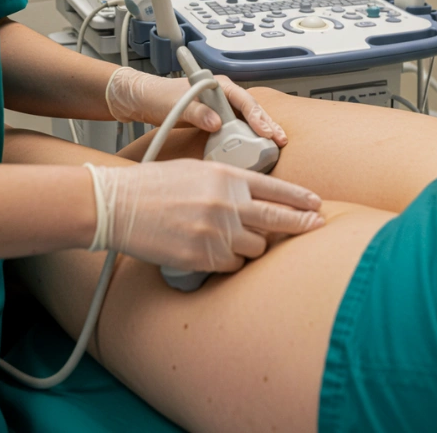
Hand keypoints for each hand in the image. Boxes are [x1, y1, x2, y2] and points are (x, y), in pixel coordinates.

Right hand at [85, 160, 323, 272]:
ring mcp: (215, 232)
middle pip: (277, 220)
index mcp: (226, 177)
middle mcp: (226, 204)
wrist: (119, 204)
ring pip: (256, 248)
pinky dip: (231, 263)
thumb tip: (256, 196)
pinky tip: (218, 254)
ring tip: (238, 240)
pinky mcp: (202, 257)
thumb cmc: (154, 184)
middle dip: (302, 225)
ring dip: (254, 246)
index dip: (300, 199)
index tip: (315, 206)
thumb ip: (230, 182)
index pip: (277, 189)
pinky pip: (233, 266)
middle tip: (317, 227)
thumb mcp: (198, 170)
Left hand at [106, 67, 287, 146]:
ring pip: (246, 121)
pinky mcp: (215, 121)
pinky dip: (246, 139)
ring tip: (274, 147)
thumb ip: (196, 112)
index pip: (244, 99)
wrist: (141, 100)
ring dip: (260, 133)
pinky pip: (235, 129)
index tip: (266, 130)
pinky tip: (253, 150)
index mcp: (218, 85)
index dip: (257, 115)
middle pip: (251, 110)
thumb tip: (216, 123)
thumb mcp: (176, 105)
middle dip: (268, 125)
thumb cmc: (157, 96)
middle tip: (280, 141)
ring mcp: (220, 109)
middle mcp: (222, 96)